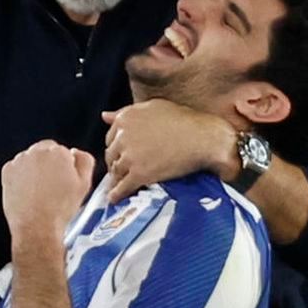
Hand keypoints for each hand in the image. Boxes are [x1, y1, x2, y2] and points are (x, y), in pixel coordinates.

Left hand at [2, 141, 96, 243]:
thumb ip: (85, 161)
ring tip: (39, 191)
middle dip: (49, 164)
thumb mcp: (84, 185)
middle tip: (52, 185)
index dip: (64, 166)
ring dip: (34, 169)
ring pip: (30, 158)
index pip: (63, 151)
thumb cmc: (59, 209)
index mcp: (59, 153)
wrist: (37, 227)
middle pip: (46, 150)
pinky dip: (21, 176)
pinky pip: (16, 168)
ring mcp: (21, 160)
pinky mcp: (8, 170)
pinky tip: (28, 192)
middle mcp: (38, 152)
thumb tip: (77, 153)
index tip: (63, 178)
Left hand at [101, 101, 232, 202]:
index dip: (118, 148)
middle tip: (122, 172)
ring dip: (117, 180)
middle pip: (111, 155)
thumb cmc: (184, 121)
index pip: (111, 137)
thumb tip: (105, 116)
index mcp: (125, 118)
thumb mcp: (153, 108)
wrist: (203, 138)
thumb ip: (125, 112)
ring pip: (116, 171)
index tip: (122, 155)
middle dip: (116, 163)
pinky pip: (123, 187)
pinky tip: (116, 199)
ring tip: (120, 185)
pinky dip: (117, 195)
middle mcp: (123, 136)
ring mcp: (130, 156)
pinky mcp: (139, 174)